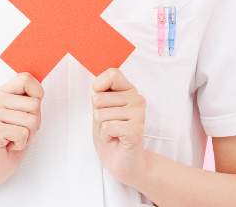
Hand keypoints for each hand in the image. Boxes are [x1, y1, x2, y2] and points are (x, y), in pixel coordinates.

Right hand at [0, 72, 43, 188]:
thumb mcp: (25, 114)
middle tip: (18, 131)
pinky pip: (23, 133)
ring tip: (12, 138)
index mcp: (2, 92)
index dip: (37, 95)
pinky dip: (21, 144)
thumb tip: (41, 85)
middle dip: (34, 123)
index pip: (26, 78)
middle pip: (35, 104)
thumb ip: (31, 98)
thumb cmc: (12, 139)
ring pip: (32, 120)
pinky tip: (8, 145)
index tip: (28, 110)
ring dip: (28, 135)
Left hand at [91, 68, 150, 184]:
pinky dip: (105, 137)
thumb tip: (97, 86)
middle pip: (98, 98)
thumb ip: (101, 94)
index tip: (102, 104)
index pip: (112, 74)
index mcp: (129, 91)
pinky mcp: (136, 129)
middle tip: (108, 126)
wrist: (122, 161)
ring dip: (100, 128)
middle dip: (97, 116)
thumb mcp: (101, 110)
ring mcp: (138, 114)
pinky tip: (115, 140)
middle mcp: (137, 99)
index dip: (99, 88)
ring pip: (100, 114)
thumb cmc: (110, 134)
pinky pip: (106, 127)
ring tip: (112, 133)